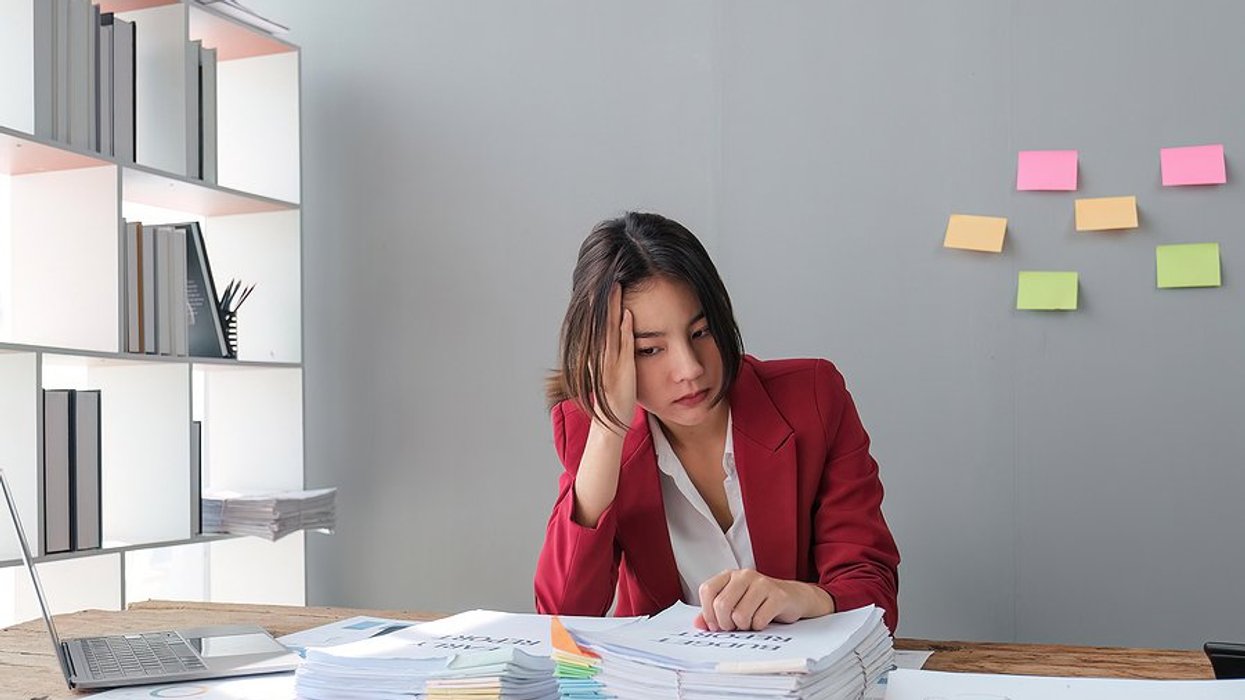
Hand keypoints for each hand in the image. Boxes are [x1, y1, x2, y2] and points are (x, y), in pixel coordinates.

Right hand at [595, 283, 636, 430]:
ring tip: (616, 288)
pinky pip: (623, 346)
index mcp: (598, 354)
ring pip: (610, 329)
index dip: (601, 304)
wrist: (610, 422)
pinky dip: (624, 330)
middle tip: (609, 277)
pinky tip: (628, 316)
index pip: (599, 324)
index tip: (603, 285)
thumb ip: (610, 354)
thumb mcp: (608, 372)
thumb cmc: (613, 397)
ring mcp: (610, 362)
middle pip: (602, 321)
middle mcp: (601, 356)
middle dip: (606, 299)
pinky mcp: (622, 370)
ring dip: (613, 308)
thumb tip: (616, 337)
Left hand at [694, 569, 833, 631]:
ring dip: (744, 626)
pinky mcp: (777, 595)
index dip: (707, 612)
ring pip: (740, 615)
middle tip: (734, 626)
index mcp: (730, 575)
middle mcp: (744, 575)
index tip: (715, 625)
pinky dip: (758, 627)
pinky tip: (763, 620)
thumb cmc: (760, 602)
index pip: (707, 590)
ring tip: (750, 622)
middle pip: (721, 605)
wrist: (793, 597)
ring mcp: (762, 583)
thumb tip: (698, 624)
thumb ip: (714, 613)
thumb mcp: (735, 604)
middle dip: (726, 624)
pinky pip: (759, 620)